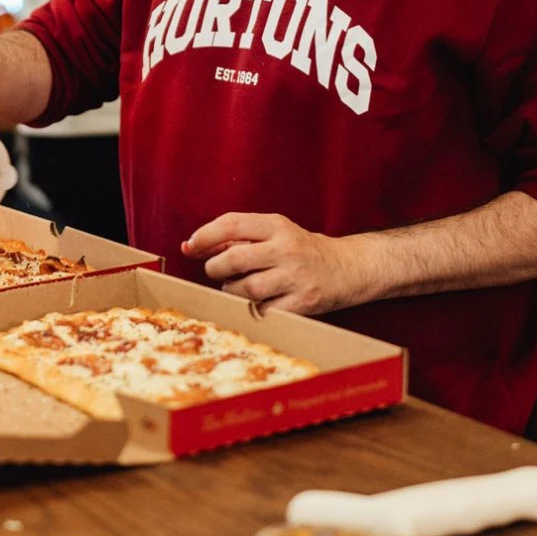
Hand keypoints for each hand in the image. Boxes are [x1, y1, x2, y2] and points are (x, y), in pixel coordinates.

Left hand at [183, 213, 371, 315]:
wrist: (346, 268)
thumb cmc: (299, 250)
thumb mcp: (274, 232)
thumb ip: (236, 236)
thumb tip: (190, 246)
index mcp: (276, 225)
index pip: (231, 224)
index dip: (204, 236)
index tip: (190, 246)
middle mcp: (286, 248)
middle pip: (233, 259)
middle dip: (214, 268)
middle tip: (216, 271)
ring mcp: (295, 277)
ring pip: (245, 288)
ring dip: (231, 290)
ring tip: (238, 287)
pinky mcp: (302, 303)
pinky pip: (262, 311)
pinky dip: (251, 309)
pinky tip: (256, 302)